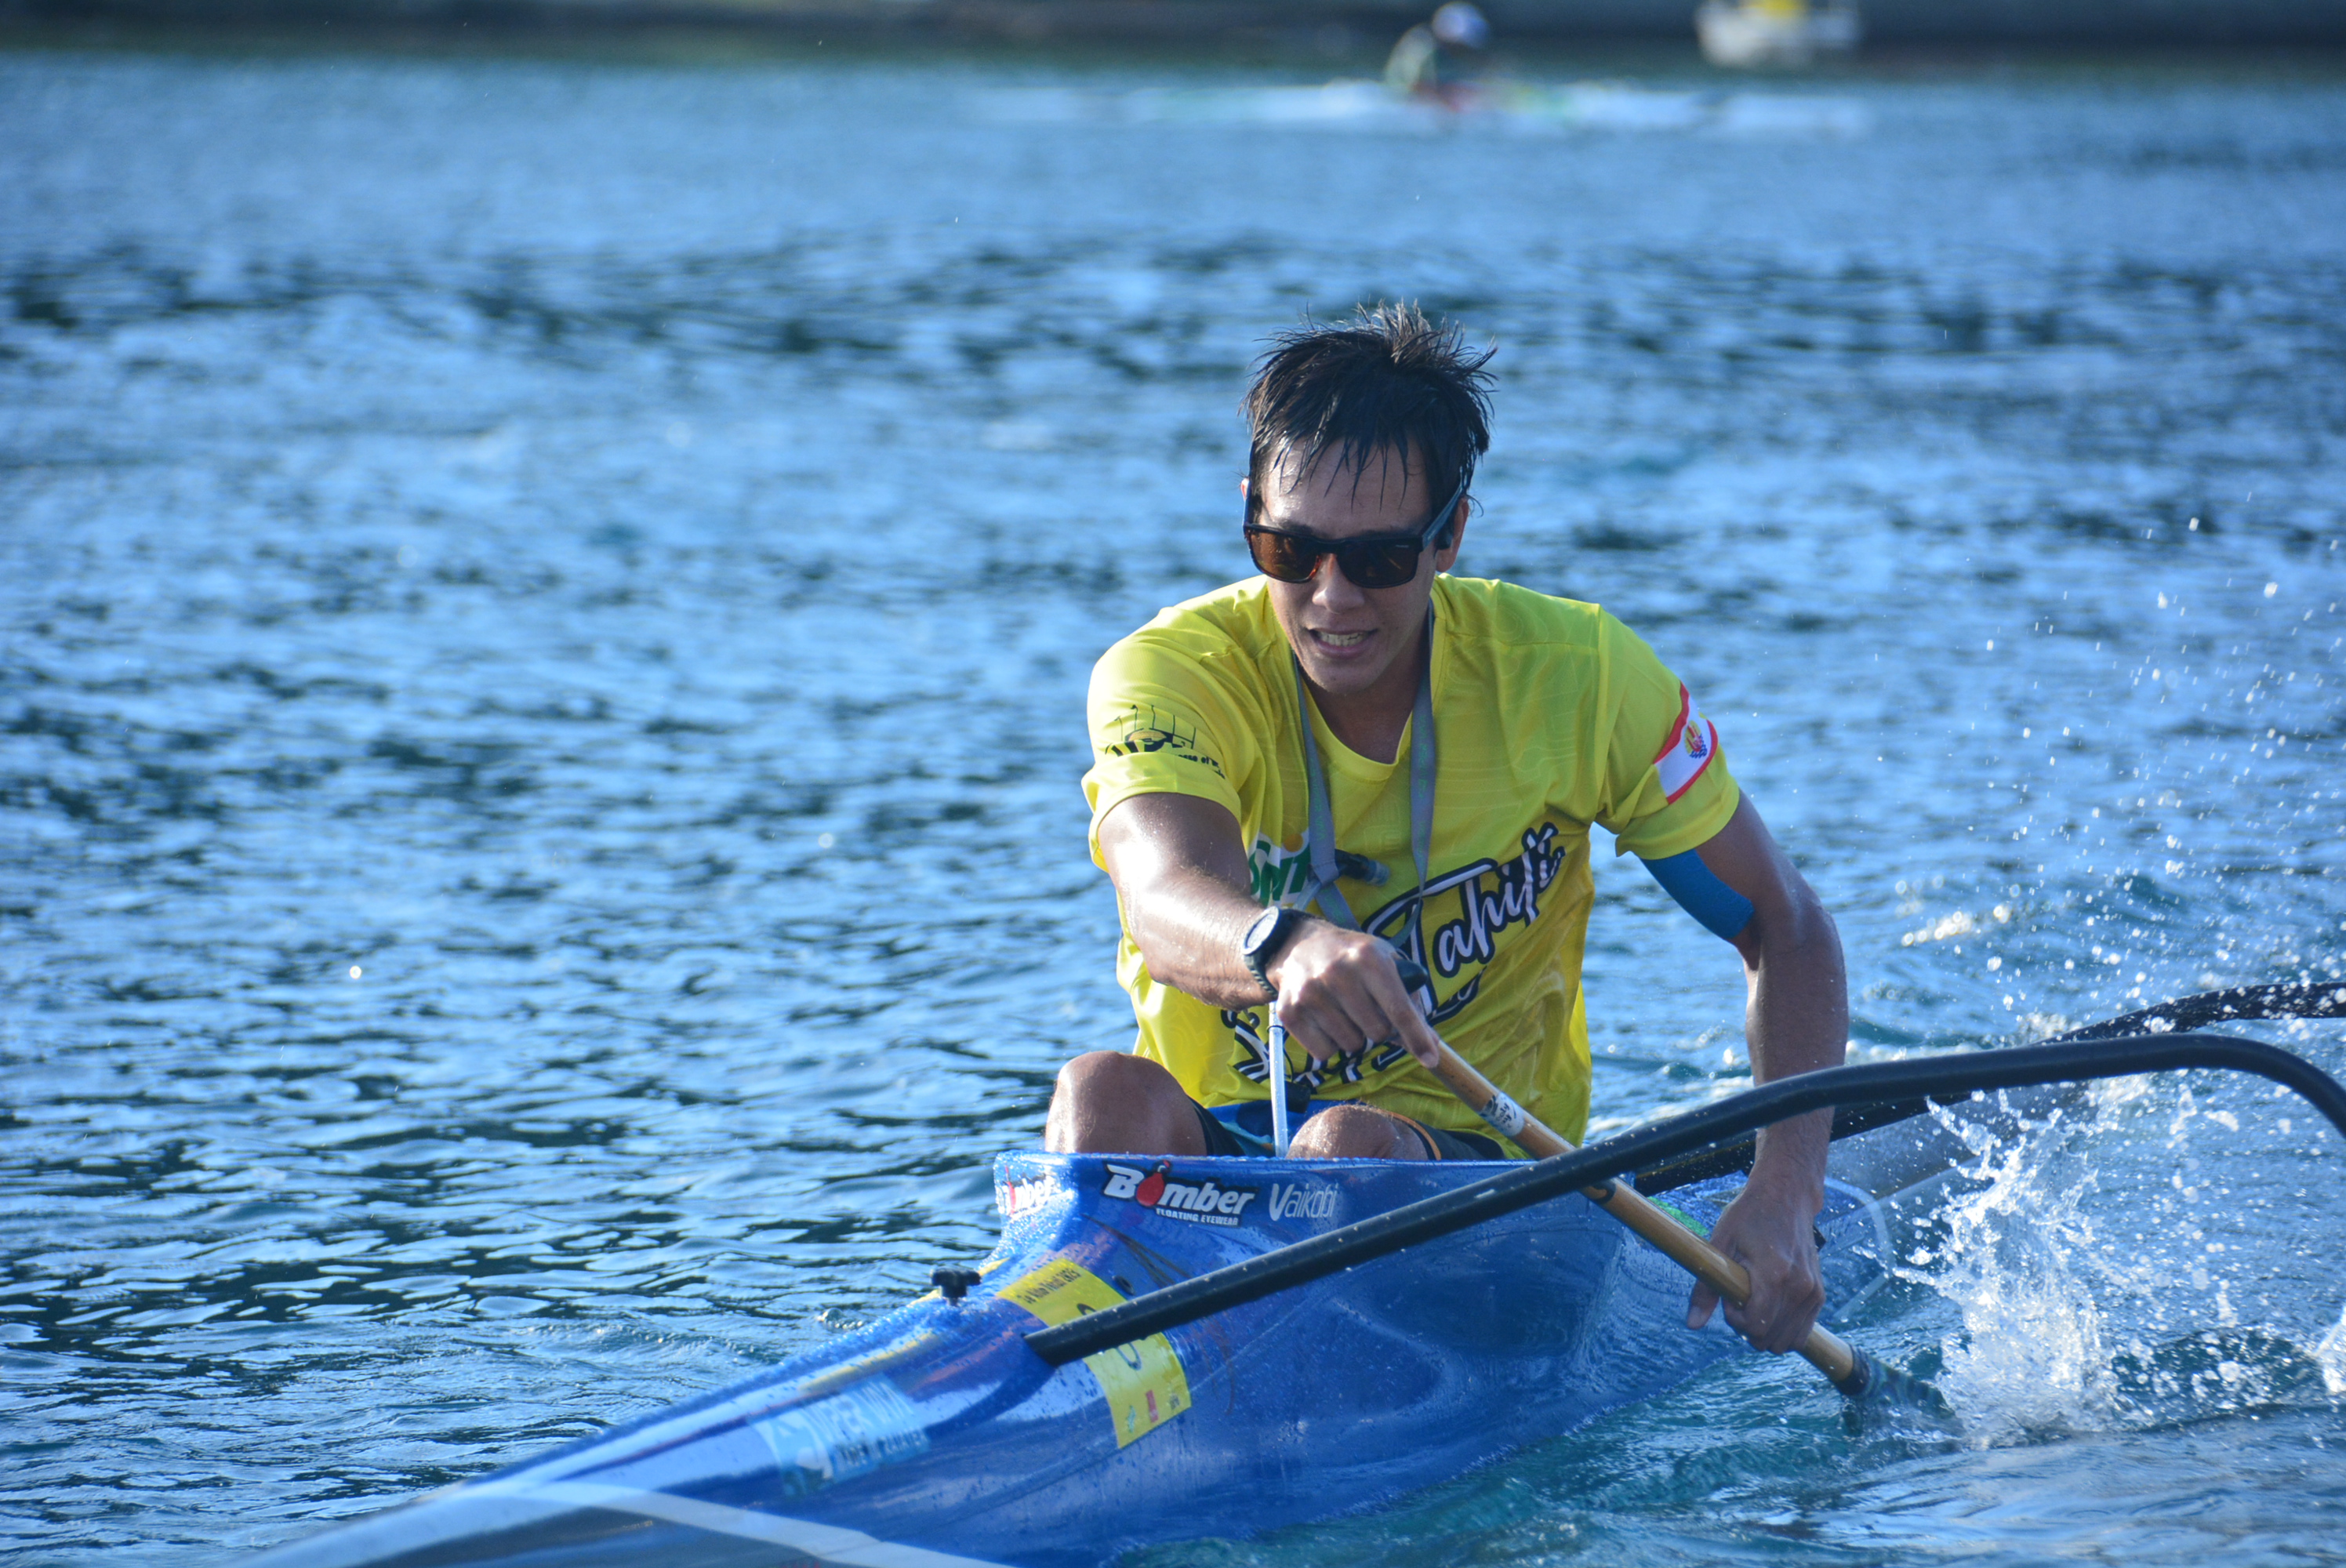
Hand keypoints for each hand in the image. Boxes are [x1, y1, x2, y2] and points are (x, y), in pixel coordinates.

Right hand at [1264, 922, 1441, 1070]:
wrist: (1298, 946)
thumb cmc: (1352, 958)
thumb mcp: (1385, 962)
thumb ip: (1409, 1001)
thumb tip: (1429, 1044)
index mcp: (1369, 959)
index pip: (1399, 1010)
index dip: (1416, 1037)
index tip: (1430, 1059)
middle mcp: (1339, 975)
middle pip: (1377, 1033)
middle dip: (1379, 1029)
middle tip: (1367, 1010)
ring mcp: (1311, 994)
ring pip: (1351, 1046)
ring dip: (1354, 1037)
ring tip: (1344, 1011)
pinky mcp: (1290, 1012)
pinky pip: (1324, 1053)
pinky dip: (1330, 1044)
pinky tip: (1325, 1019)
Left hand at [1686, 1167, 1824, 1354]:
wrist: (1786, 1196)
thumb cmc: (1748, 1215)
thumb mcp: (1720, 1243)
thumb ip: (1705, 1288)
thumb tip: (1692, 1325)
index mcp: (1775, 1275)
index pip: (1755, 1327)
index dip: (1735, 1319)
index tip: (1729, 1296)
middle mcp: (1800, 1288)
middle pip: (1769, 1340)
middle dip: (1748, 1328)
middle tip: (1740, 1298)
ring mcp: (1813, 1293)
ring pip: (1787, 1342)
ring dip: (1765, 1332)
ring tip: (1754, 1301)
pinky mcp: (1819, 1295)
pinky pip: (1801, 1333)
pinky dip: (1782, 1329)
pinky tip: (1769, 1304)